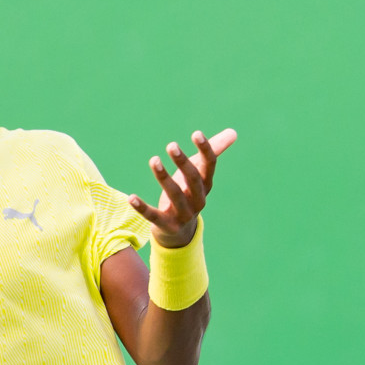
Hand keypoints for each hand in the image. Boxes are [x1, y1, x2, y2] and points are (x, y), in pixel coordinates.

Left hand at [128, 128, 236, 247]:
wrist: (180, 232)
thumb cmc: (188, 194)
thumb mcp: (198, 175)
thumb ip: (213, 153)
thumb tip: (233, 132)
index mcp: (206, 185)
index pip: (209, 166)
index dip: (205, 150)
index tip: (196, 133)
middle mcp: (198, 200)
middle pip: (193, 179)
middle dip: (183, 162)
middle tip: (171, 145)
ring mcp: (183, 214)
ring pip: (174, 195)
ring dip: (163, 177)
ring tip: (154, 159)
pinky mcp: (166, 225)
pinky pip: (153, 216)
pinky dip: (142, 207)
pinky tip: (131, 197)